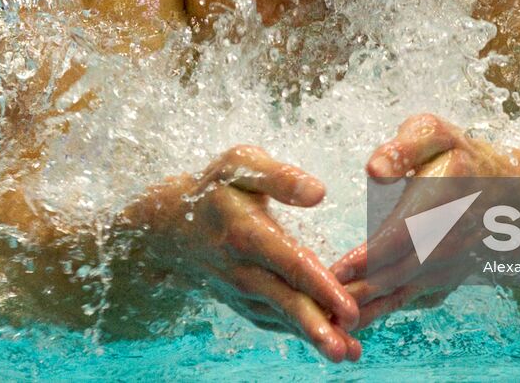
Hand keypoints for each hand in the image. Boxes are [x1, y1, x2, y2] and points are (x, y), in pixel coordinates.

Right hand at [123, 145, 361, 361]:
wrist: (170, 226)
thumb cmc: (215, 189)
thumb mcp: (240, 165)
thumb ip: (279, 177)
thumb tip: (319, 192)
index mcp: (245, 232)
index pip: (290, 263)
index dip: (321, 286)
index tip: (348, 306)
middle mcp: (242, 269)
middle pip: (285, 301)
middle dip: (316, 327)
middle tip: (347, 350)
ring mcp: (240, 291)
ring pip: (280, 317)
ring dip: (312, 336)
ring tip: (345, 353)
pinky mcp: (242, 302)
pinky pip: (272, 320)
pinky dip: (298, 332)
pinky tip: (327, 341)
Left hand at [331, 114, 519, 329]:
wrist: (508, 190)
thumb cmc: (457, 155)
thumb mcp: (434, 134)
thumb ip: (403, 147)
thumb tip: (375, 170)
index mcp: (445, 196)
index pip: (404, 232)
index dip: (370, 256)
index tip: (336, 270)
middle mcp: (451, 238)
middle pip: (399, 271)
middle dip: (358, 291)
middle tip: (319, 303)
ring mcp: (451, 265)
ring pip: (404, 292)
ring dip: (367, 309)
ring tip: (329, 322)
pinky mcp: (447, 281)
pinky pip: (412, 299)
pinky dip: (383, 311)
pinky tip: (355, 320)